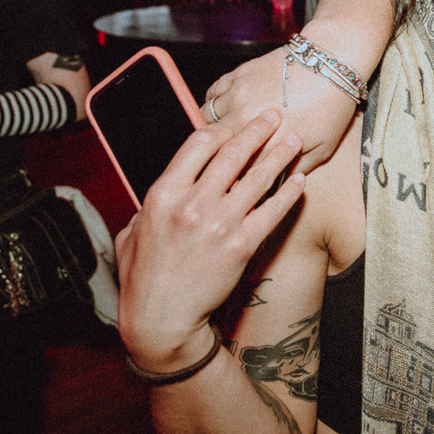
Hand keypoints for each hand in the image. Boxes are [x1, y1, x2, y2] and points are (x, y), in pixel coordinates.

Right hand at [114, 111, 304, 370]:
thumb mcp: (133, 229)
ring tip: (293, 140)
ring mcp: (219, 224)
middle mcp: (192, 203)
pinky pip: (272, 211)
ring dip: (279, 155)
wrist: (161, 317)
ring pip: (257, 178)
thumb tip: (170, 185)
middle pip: (232, 154)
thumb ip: (153, 204)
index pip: (198, 144)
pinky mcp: (242, 245)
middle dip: (256, 130)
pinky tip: (299, 180)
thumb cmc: (144, 276)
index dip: (221, 129)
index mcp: (163, 194)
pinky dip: (288, 193)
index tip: (234, 123)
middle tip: (273, 116)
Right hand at [202, 48, 356, 175]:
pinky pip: (212, 93)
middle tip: (223, 158)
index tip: (236, 181)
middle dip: (217, 155)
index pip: (238, 171)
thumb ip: (297, 169)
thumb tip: (280, 185)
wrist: (331, 62)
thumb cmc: (331, 106)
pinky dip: (213, 102)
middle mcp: (247, 120)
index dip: (235, 178)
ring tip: (223, 134)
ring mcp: (239, 96)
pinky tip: (224, 108)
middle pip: (215, 145)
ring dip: (212, 128)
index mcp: (269, 143)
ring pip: (207, 118)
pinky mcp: (237, 76)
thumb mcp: (323, 148)